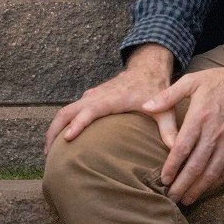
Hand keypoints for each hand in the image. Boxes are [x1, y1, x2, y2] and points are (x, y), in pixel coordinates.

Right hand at [45, 47, 175, 154]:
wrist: (146, 69)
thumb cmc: (154, 90)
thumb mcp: (164, 109)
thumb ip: (169, 130)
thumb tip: (175, 151)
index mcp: (111, 100)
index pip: (89, 111)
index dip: (78, 124)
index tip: (67, 139)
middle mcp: (96, 98)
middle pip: (66, 112)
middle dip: (55, 131)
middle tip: (48, 155)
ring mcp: (90, 98)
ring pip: (64, 112)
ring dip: (54, 129)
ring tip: (49, 152)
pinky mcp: (89, 100)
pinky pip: (69, 111)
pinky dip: (61, 124)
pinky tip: (61, 140)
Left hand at [143, 53, 223, 204]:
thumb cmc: (221, 81)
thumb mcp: (192, 81)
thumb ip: (167, 96)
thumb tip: (146, 106)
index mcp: (201, 118)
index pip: (183, 149)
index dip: (172, 167)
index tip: (163, 180)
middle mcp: (215, 134)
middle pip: (196, 166)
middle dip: (182, 185)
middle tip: (170, 198)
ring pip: (212, 173)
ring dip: (198, 189)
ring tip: (186, 199)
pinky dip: (215, 183)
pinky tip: (206, 189)